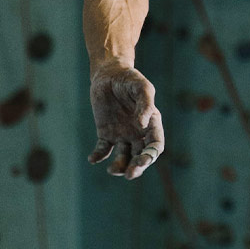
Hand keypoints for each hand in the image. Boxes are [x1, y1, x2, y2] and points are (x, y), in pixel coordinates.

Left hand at [87, 64, 164, 179]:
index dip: (151, 156)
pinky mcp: (106, 134)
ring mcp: (122, 135)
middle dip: (137, 168)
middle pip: (141, 157)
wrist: (109, 74)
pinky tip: (93, 159)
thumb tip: (142, 124)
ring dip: (119, 167)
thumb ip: (145, 104)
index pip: (155, 145)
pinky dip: (98, 156)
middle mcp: (138, 133)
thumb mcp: (141, 87)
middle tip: (129, 174)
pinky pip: (103, 150)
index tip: (142, 160)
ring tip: (112, 170)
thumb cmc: (129, 79)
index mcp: (151, 123)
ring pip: (123, 158)